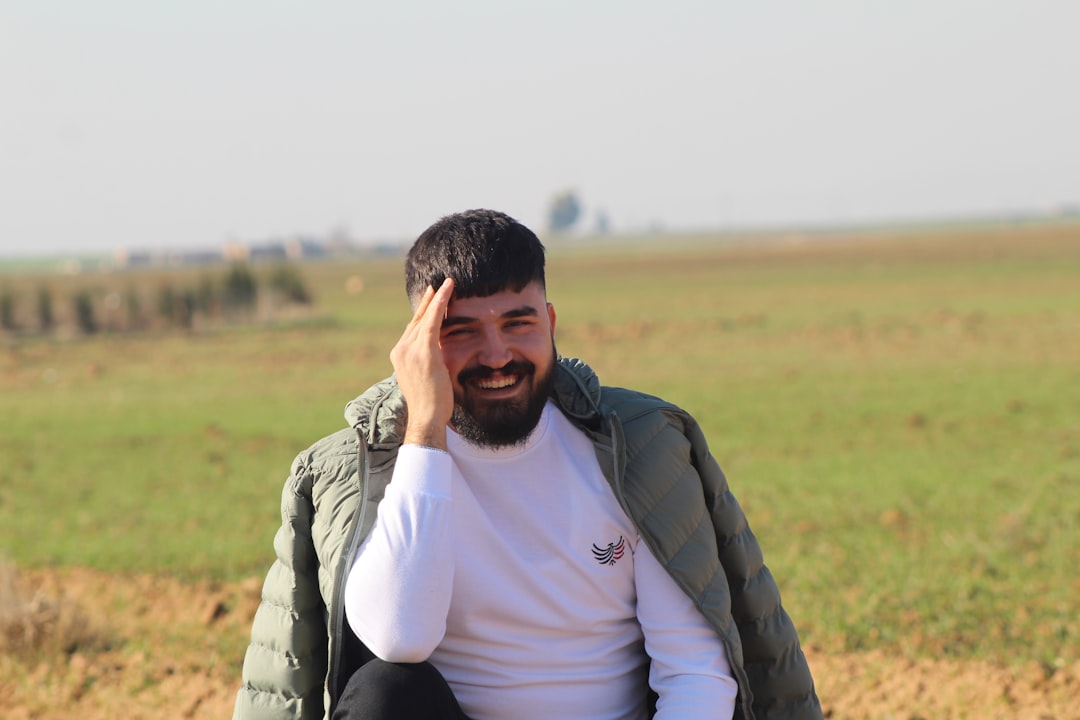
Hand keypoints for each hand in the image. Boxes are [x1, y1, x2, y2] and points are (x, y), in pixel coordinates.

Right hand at [390, 278, 454, 449]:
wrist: (426, 417)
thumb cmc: (431, 404)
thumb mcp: (427, 376)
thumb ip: (429, 359)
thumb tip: (440, 350)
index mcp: (400, 356)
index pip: (413, 329)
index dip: (423, 313)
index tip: (430, 300)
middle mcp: (401, 349)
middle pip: (417, 320)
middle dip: (429, 302)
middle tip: (438, 286)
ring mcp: (410, 350)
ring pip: (425, 318)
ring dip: (437, 298)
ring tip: (448, 284)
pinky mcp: (423, 351)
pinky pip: (432, 321)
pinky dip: (439, 304)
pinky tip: (446, 290)